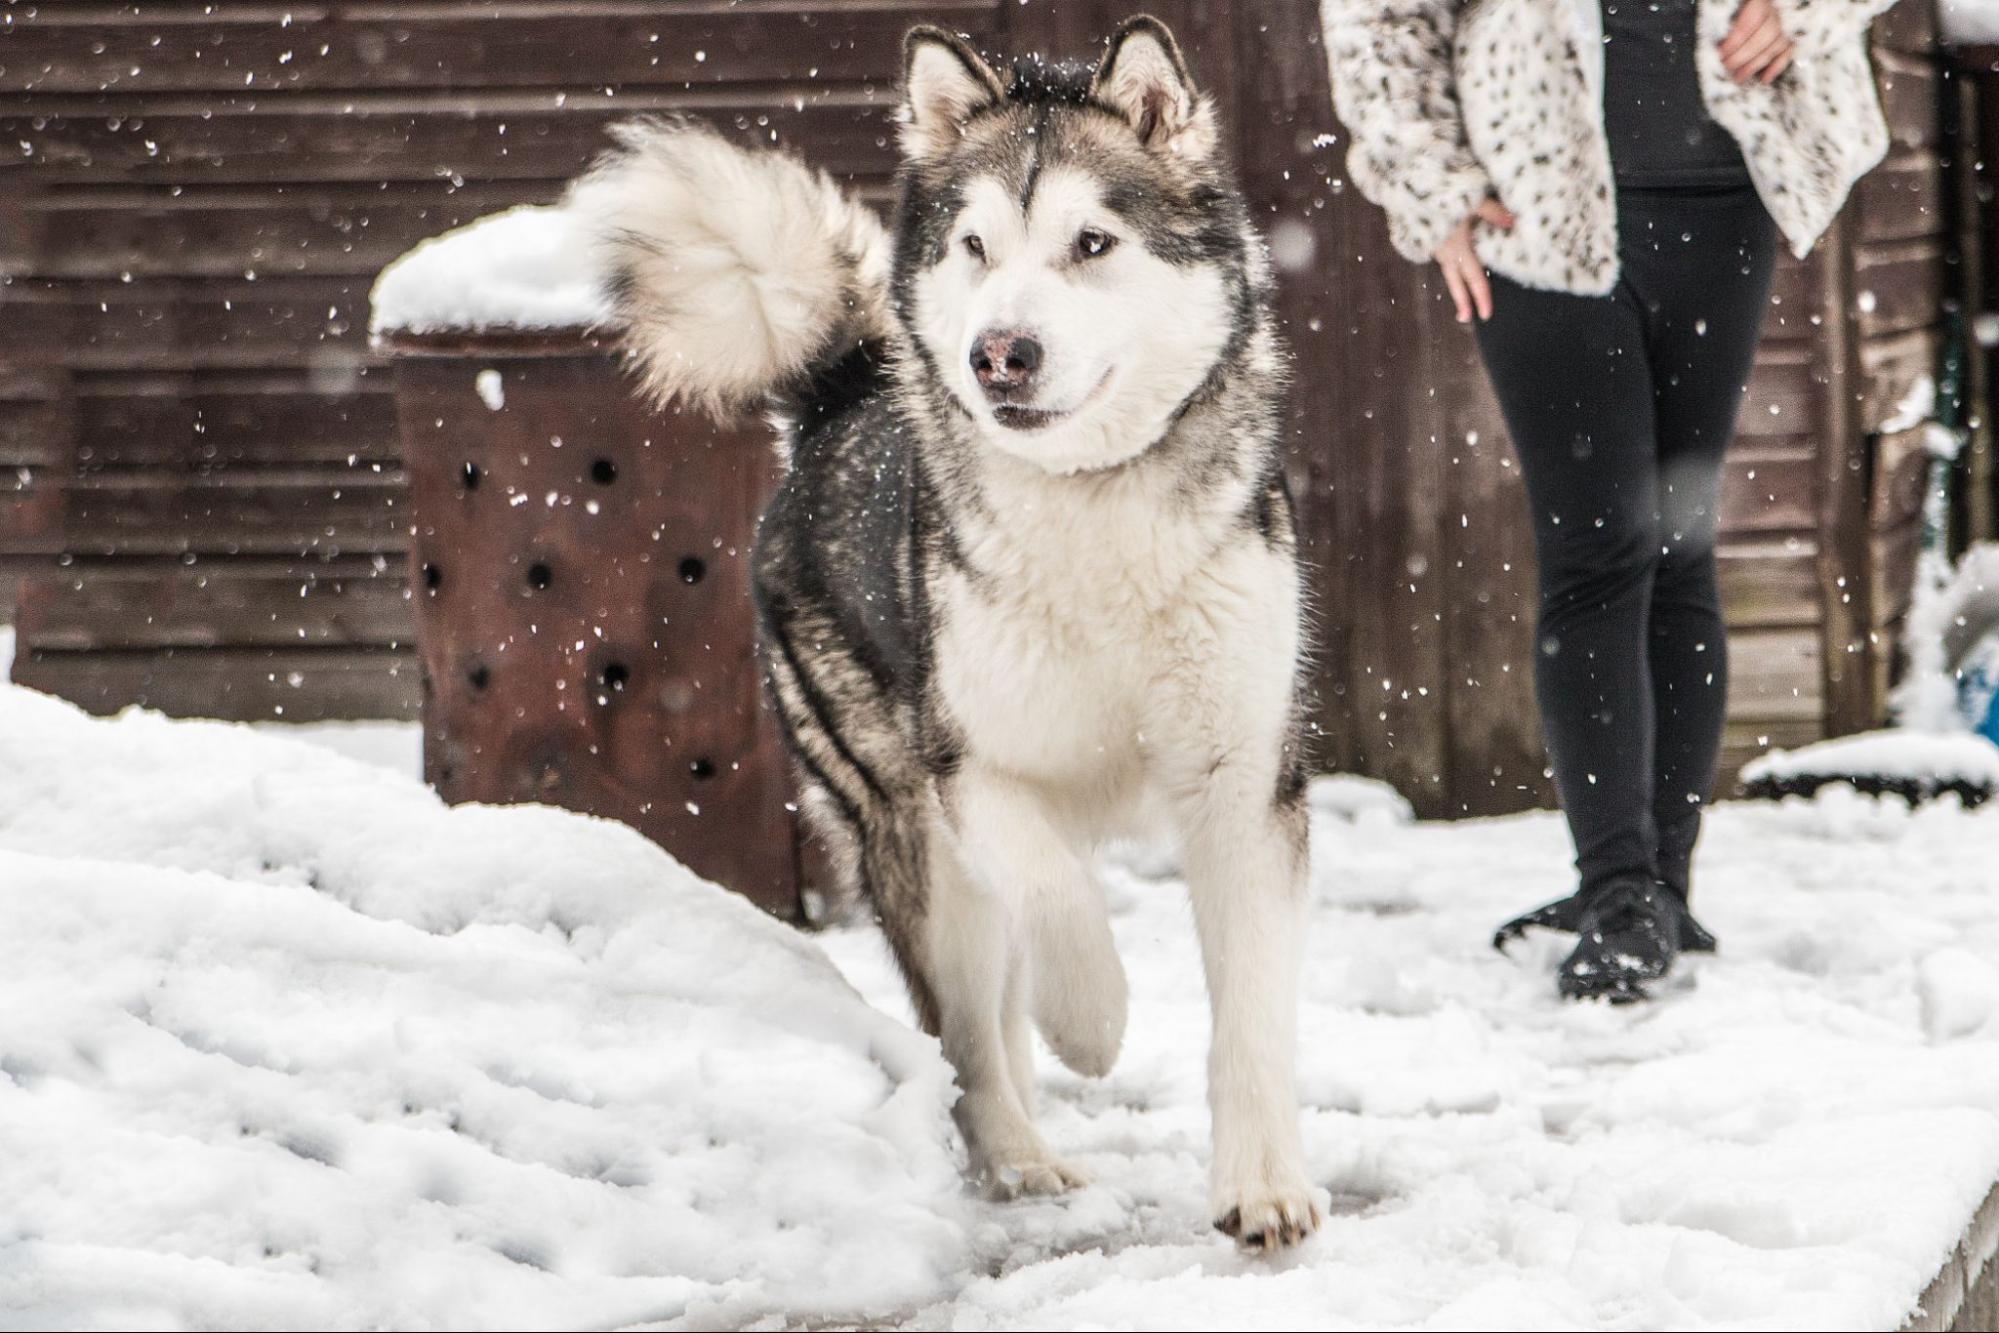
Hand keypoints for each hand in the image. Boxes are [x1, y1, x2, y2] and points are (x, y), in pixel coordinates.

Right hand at [1434, 197, 1512, 323]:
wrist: (1404, 189)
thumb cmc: (1439, 193)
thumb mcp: (1471, 200)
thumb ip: (1493, 212)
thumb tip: (1514, 223)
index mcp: (1458, 248)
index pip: (1474, 279)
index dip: (1481, 298)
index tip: (1486, 315)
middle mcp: (1445, 252)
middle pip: (1456, 282)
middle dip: (1462, 301)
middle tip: (1464, 318)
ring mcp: (1433, 246)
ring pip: (1447, 270)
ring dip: (1455, 283)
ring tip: (1460, 291)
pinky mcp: (1425, 238)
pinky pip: (1440, 256)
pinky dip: (1448, 265)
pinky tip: (1450, 259)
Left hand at [1720, 0, 1793, 83]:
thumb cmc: (1734, 7)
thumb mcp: (1729, 7)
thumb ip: (1725, 20)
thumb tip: (1717, 41)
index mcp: (1760, 1)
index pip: (1750, 22)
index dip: (1735, 41)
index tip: (1720, 54)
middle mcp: (1775, 11)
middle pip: (1764, 36)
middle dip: (1743, 56)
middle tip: (1726, 67)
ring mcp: (1784, 23)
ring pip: (1776, 45)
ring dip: (1755, 65)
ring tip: (1738, 78)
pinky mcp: (1789, 35)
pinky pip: (1787, 51)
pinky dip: (1776, 67)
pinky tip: (1764, 79)